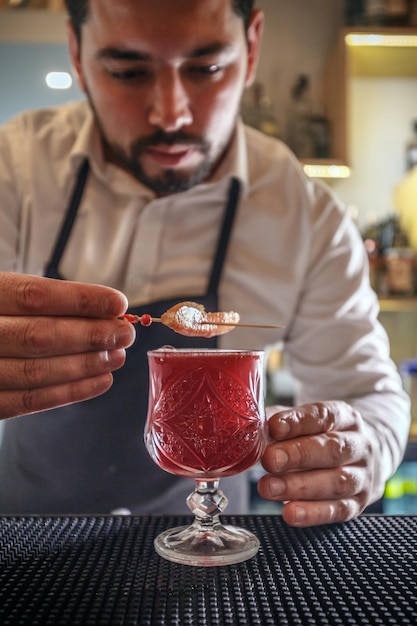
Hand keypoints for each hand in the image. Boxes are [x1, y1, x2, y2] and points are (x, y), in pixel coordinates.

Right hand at [0, 272, 134, 418]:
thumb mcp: (2, 295)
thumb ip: (41, 301)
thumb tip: (103, 309)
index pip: (35, 296)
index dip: (81, 300)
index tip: (117, 303)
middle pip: (40, 335)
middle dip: (92, 335)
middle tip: (124, 333)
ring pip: (37, 371)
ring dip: (86, 365)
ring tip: (116, 356)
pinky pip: (29, 401)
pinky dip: (70, 392)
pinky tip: (99, 381)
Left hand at [258, 401, 374, 526]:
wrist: (356, 459)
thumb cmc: (320, 437)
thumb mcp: (303, 422)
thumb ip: (278, 423)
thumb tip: (250, 425)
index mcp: (345, 417)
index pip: (323, 416)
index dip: (298, 422)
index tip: (274, 427)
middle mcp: (359, 445)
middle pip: (332, 449)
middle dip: (298, 455)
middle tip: (270, 460)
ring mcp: (362, 476)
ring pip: (336, 482)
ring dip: (299, 486)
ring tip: (268, 488)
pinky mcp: (357, 504)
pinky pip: (337, 510)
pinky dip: (312, 513)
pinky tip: (290, 512)